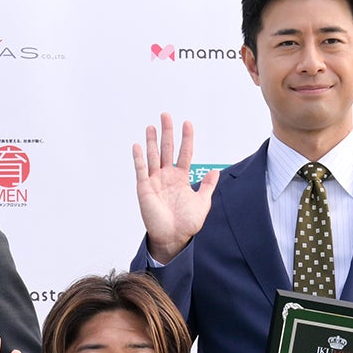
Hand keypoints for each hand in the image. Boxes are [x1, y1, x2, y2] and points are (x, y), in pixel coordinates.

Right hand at [133, 112, 218, 263]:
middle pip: (167, 149)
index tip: (188, 123)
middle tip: (166, 115)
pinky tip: (138, 145)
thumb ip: (207, 186)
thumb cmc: (187, 223)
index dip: (186, 138)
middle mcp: (167, 176)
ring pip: (153, 156)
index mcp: (180, 178)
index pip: (184, 153)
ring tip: (152, 126)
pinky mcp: (145, 188)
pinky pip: (141, 170)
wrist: (174, 237)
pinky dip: (139, 158)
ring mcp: (155, 181)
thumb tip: (215, 171)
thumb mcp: (203, 202)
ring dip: (152, 141)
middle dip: (167, 132)